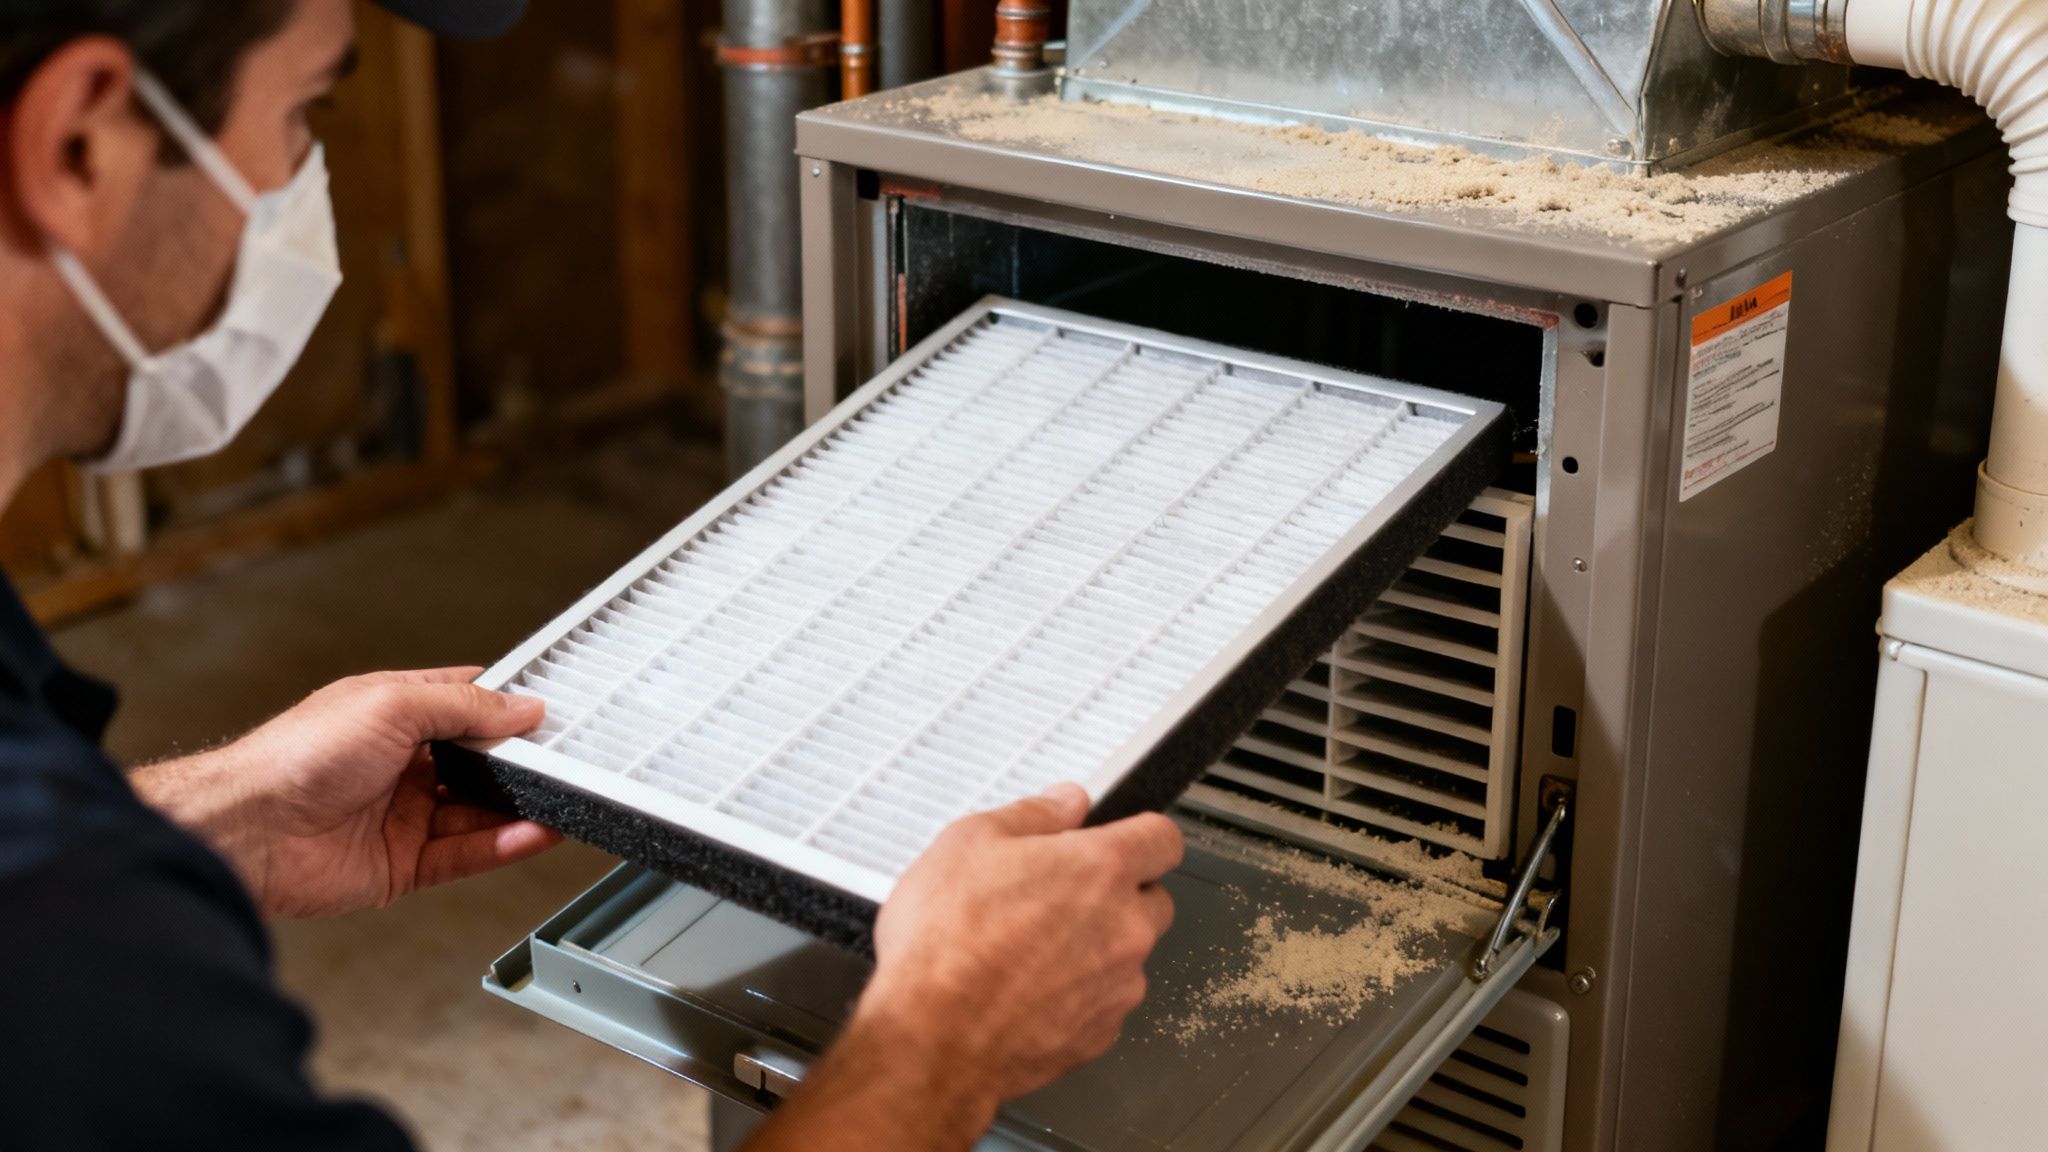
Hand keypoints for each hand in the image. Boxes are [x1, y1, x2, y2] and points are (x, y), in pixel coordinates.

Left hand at [134, 668, 558, 917]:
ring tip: (566, 800)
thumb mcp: (394, 705)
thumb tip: (522, 707)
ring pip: (478, 813)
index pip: (464, 704)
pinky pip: (464, 854)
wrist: (249, 830)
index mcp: (392, 714)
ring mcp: (401, 816)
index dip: (506, 706)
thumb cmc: (297, 757)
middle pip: (478, 764)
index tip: (550, 711)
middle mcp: (399, 765)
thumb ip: (465, 706)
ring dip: (521, 808)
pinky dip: (503, 846)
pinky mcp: (400, 864)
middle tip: (570, 761)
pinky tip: (535, 834)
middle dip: (521, 763)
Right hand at [793, 784, 1181, 1149]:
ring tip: (1030, 950)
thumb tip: (1064, 802)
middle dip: (1118, 894)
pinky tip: (1028, 989)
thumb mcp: (968, 842)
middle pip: (1153, 899)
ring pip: (1128, 955)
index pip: (1163, 839)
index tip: (1121, 839)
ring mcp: (1118, 986)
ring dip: (1096, 948)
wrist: (932, 1038)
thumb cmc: (945, 946)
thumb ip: (1032, 814)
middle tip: (1060, 897)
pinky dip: (1078, 995)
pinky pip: (1105, 1003)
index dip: (1141, 834)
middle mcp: (1124, 928)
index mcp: (1100, 870)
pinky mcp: (1101, 1033)